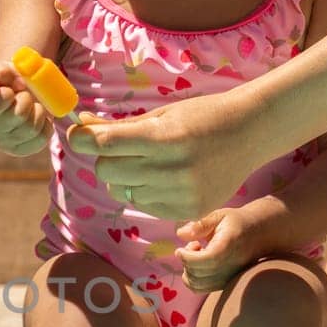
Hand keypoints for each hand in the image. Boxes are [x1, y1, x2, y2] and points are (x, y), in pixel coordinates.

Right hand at [0, 61, 52, 156]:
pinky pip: (42, 138)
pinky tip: (39, 117)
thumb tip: (16, 81)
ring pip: (32, 128)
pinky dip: (46, 125)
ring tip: (33, 105)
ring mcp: (6, 143)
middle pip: (19, 116)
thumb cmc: (5, 84)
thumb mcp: (2, 72)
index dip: (6, 96)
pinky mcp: (21, 150)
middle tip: (24, 94)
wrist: (11, 101)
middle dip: (26, 100)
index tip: (10, 90)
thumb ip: (3, 72)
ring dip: (38, 111)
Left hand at [67, 90, 269, 220]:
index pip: (107, 144)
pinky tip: (165, 177)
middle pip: (107, 172)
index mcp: (166, 138)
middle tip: (126, 148)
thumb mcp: (161, 115)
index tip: (77, 135)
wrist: (249, 134)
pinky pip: (143, 205)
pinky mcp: (187, 211)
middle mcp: (173, 170)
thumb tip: (79, 125)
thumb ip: (119, 126)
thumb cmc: (202, 116)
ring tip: (151, 162)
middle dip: (107, 158)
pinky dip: (144, 192)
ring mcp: (181, 195)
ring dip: (126, 178)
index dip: (84, 139)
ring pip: (122, 192)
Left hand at [174, 208, 264, 293]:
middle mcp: (229, 266)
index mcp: (227, 247)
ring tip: (196, 256)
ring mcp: (228, 278)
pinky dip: (192, 278)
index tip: (180, 249)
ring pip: (197, 285)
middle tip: (192, 246)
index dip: (188, 257)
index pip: (205, 260)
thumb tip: (180, 233)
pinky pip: (201, 288)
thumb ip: (200, 225)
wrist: (258, 234)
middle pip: (197, 274)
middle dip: (186, 262)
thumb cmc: (237, 222)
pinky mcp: (225, 283)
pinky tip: (199, 265)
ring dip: (188, 271)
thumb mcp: (219, 216)